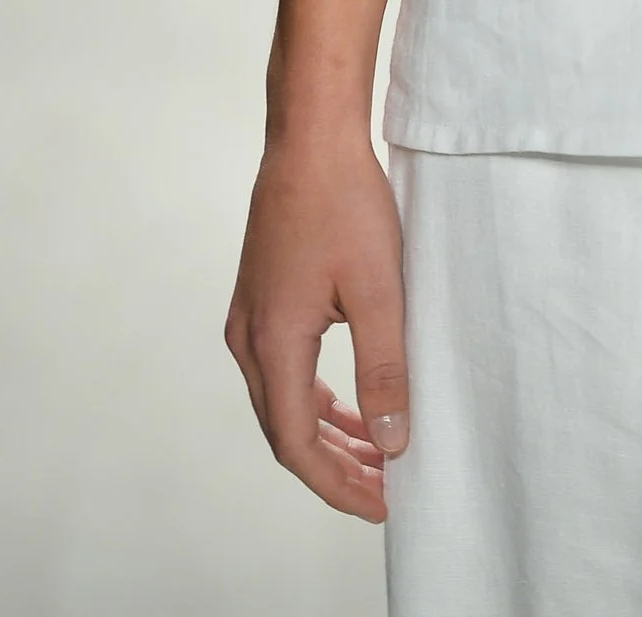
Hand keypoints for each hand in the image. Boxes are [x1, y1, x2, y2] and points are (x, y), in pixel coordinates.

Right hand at [225, 130, 409, 521]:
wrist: (311, 136)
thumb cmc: (345, 202)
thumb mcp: (379, 289)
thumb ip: (385, 368)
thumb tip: (392, 440)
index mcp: (273, 344)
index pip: (296, 444)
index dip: (337, 483)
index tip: (381, 504)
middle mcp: (249, 338)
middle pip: (285, 430)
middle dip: (335, 467)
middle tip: (384, 491)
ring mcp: (251, 317)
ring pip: (282, 401)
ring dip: (326, 434)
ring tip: (373, 458)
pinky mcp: (262, 298)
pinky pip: (283, 370)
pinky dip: (315, 399)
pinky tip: (347, 407)